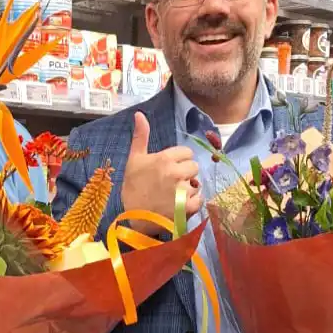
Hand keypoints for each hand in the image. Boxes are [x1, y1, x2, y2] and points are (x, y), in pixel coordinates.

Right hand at [121, 112, 201, 234]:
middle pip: (194, 167)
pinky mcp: (187, 208)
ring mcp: (182, 191)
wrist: (133, 218)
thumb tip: (139, 113)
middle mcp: (176, 173)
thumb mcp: (134, 159)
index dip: (179, 160)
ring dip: (188, 189)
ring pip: (196, 184)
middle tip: (171, 183)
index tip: (169, 169)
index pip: (187, 153)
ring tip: (173, 196)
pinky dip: (192, 203)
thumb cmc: (132, 188)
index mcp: (164, 159)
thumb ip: (141, 136)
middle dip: (185, 174)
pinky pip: (200, 200)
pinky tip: (180, 205)